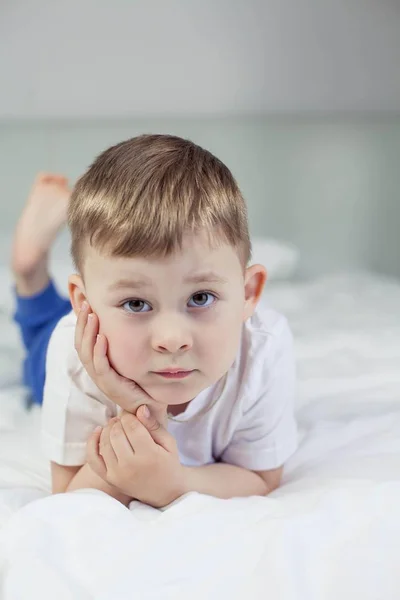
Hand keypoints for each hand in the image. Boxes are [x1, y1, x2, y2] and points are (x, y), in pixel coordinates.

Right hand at [75, 303, 165, 421]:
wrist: (149, 410)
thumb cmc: (142, 385)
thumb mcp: (130, 361)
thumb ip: (124, 346)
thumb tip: (126, 322)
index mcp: (98, 366)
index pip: (83, 342)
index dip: (82, 324)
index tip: (86, 305)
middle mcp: (96, 372)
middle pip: (80, 345)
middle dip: (83, 323)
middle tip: (86, 304)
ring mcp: (102, 380)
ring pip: (87, 354)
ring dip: (89, 333)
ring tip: (93, 315)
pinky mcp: (111, 386)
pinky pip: (100, 367)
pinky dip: (99, 351)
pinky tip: (102, 337)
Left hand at [87, 407, 185, 507]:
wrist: (165, 492)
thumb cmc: (169, 463)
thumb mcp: (169, 443)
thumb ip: (154, 425)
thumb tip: (141, 408)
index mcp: (149, 455)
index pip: (132, 427)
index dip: (130, 416)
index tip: (133, 414)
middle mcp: (130, 466)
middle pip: (116, 433)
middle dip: (119, 421)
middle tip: (125, 419)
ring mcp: (117, 474)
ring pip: (104, 443)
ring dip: (108, 429)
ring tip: (116, 425)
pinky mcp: (109, 479)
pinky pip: (93, 459)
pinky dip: (92, 443)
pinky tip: (98, 431)